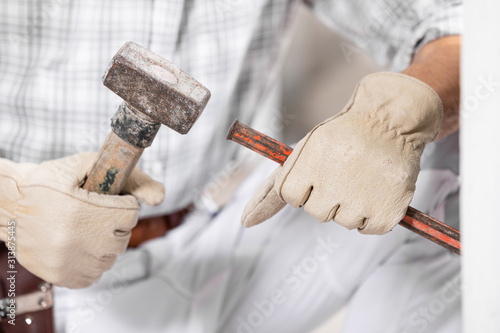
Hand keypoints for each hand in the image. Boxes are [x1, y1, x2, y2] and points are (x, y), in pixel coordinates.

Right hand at [0, 152, 163, 287]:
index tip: (111, 199)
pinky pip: (94, 276)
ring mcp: (69, 261)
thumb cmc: (49, 180)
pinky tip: (80, 245)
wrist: (8, 204)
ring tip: (86, 228)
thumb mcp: (85, 163)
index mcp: (85, 211)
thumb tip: (161, 197)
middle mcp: (78, 241)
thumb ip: (130, 176)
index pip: (131, 213)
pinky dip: (92, 262)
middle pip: (123, 237)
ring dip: (105, 243)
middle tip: (97, 213)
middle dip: (116, 223)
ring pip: (111, 258)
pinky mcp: (60, 276)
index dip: (123, 203)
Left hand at [242, 72, 442, 234]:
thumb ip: (271, 191)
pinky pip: (369, 228)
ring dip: (352, 205)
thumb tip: (245, 222)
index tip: (320, 168)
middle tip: (344, 171)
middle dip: (328, 196)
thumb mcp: (302, 155)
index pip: (291, 197)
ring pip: (344, 222)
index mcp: (307, 166)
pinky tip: (377, 189)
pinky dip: (372, 215)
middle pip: (317, 212)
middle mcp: (334, 184)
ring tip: (364, 176)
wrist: (389, 121)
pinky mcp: (389, 210)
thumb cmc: (338, 140)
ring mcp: (363, 199)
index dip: (305, 184)